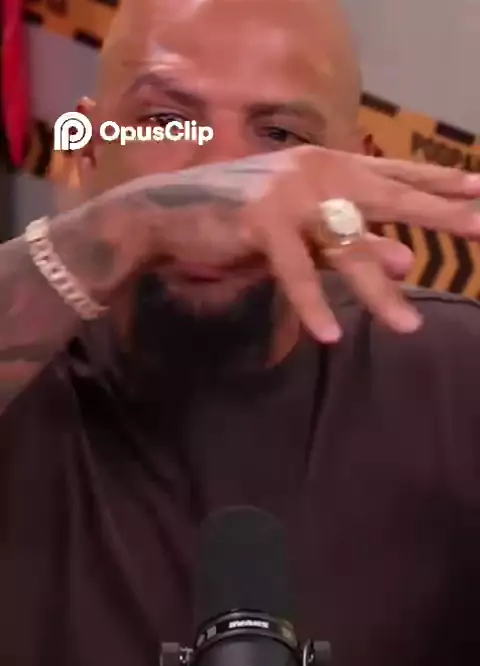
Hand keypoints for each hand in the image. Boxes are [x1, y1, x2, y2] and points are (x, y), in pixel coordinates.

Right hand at [123, 146, 479, 341]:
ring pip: (345, 246)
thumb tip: (407, 262)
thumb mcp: (308, 235)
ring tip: (408, 327)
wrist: (172, 216)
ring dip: (376, 293)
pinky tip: (330, 334)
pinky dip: (312, 304)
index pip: (396, 175)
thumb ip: (355, 242)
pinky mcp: (260, 222)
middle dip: (437, 215)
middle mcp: (316, 172)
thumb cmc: (242, 223)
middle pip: (387, 197)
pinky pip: (297, 271)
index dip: (438, 183)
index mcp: (330, 167)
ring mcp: (289, 195)